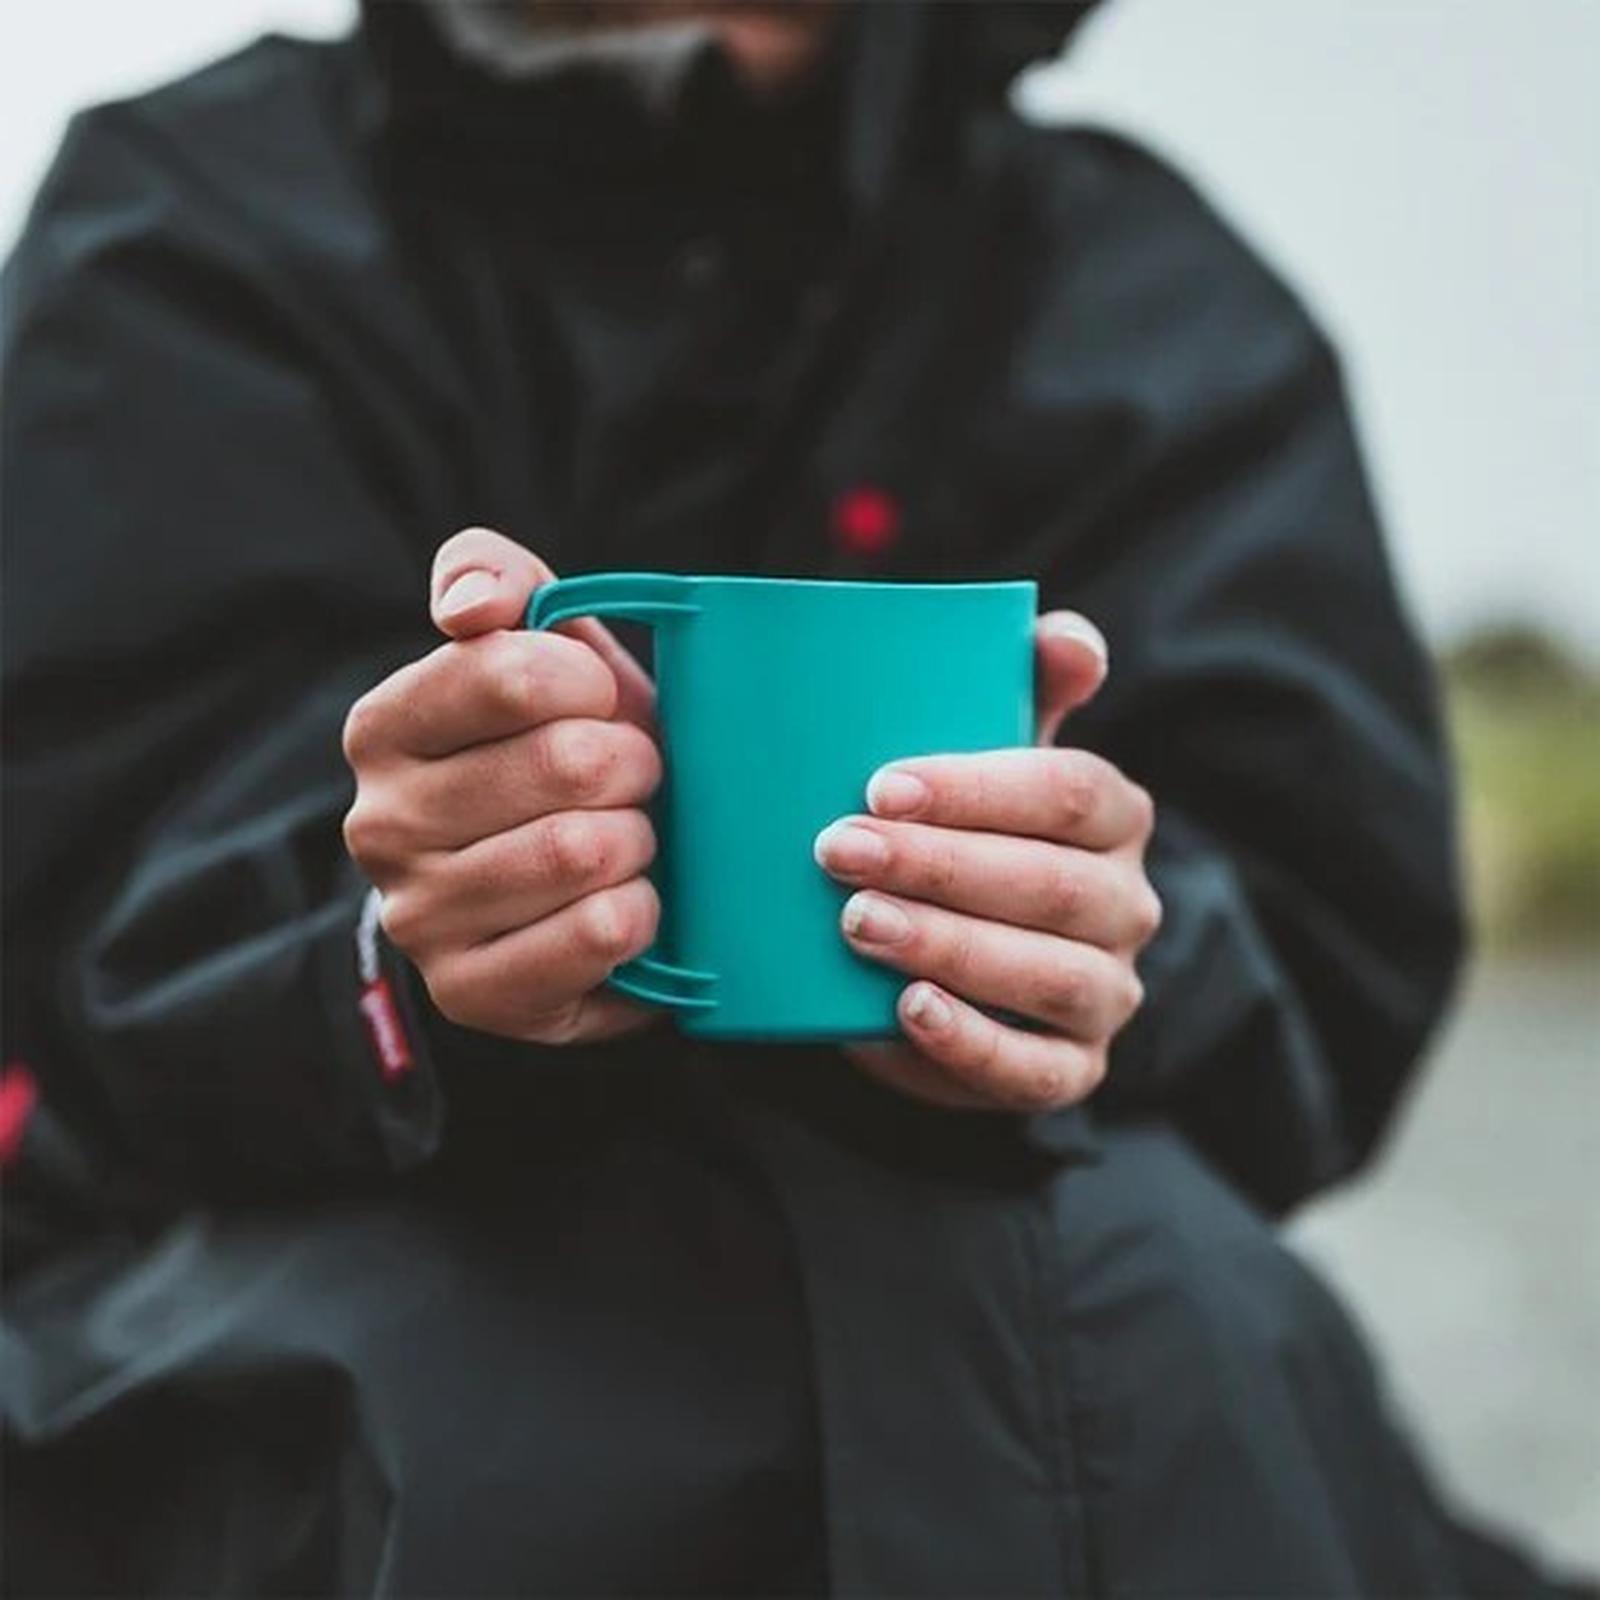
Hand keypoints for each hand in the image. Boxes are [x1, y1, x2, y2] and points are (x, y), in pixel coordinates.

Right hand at [342, 528, 663, 1043]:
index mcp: (383, 728)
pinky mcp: (471, 993)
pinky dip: (640, 914)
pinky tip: (629, 905)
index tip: (604, 705)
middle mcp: (379, 825)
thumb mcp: (540, 651)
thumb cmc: (567, 751)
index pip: (508, 670)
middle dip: (633, 766)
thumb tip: (470, 607)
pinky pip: (597, 935)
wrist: (571, 890)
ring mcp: (419, 917)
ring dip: (638, 842)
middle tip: (633, 782)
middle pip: (566, 764)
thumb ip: (496, 581)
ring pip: (583, 852)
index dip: (593, 684)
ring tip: (627, 842)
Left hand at [816, 613, 1160, 1110]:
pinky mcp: (1071, 1069)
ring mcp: (1106, 993)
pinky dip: (970, 1042)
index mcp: (1116, 817)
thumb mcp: (984, 760)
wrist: (936, 953)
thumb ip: (1023, 689)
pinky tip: (906, 1009)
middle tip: (839, 850)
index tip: (881, 785)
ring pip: (1047, 974)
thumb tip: (1069, 639)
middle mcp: (1127, 906)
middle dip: (939, 865)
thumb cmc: (958, 833)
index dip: (978, 788)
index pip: (1072, 792)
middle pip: (1052, 883)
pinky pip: (1034, 1071)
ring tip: (857, 924)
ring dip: (949, 946)